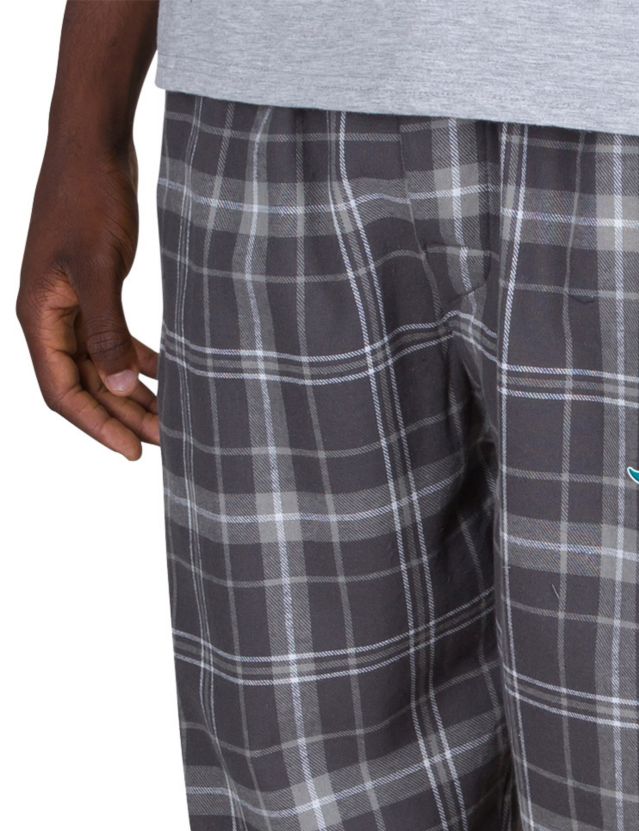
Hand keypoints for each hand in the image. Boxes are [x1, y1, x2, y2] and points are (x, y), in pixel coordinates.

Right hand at [17, 135, 158, 459]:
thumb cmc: (88, 195)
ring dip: (134, 393)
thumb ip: (107, 328)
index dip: (96, 425)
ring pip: (103, 365)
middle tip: (166, 443)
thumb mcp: (98, 265)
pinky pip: (114, 339)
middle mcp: (51, 316)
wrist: (94, 143)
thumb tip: (120, 385)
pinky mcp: (95, 289)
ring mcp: (72, 304)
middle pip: (87, 385)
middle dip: (123, 416)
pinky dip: (138, 359)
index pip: (63, 390)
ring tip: (172, 420)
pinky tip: (167, 375)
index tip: (132, 451)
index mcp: (39, 315)